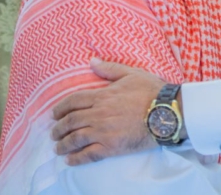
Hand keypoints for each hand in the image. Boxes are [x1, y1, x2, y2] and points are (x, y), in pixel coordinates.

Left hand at [51, 58, 165, 164]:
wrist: (167, 112)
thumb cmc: (152, 91)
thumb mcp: (132, 74)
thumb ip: (110, 68)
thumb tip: (92, 61)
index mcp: (102, 96)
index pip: (73, 101)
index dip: (60, 108)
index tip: (54, 114)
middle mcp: (98, 114)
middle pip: (70, 121)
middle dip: (58, 128)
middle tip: (54, 133)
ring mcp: (103, 131)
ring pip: (75, 138)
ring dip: (63, 144)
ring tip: (58, 148)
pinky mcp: (111, 147)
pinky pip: (88, 154)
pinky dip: (76, 158)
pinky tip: (70, 160)